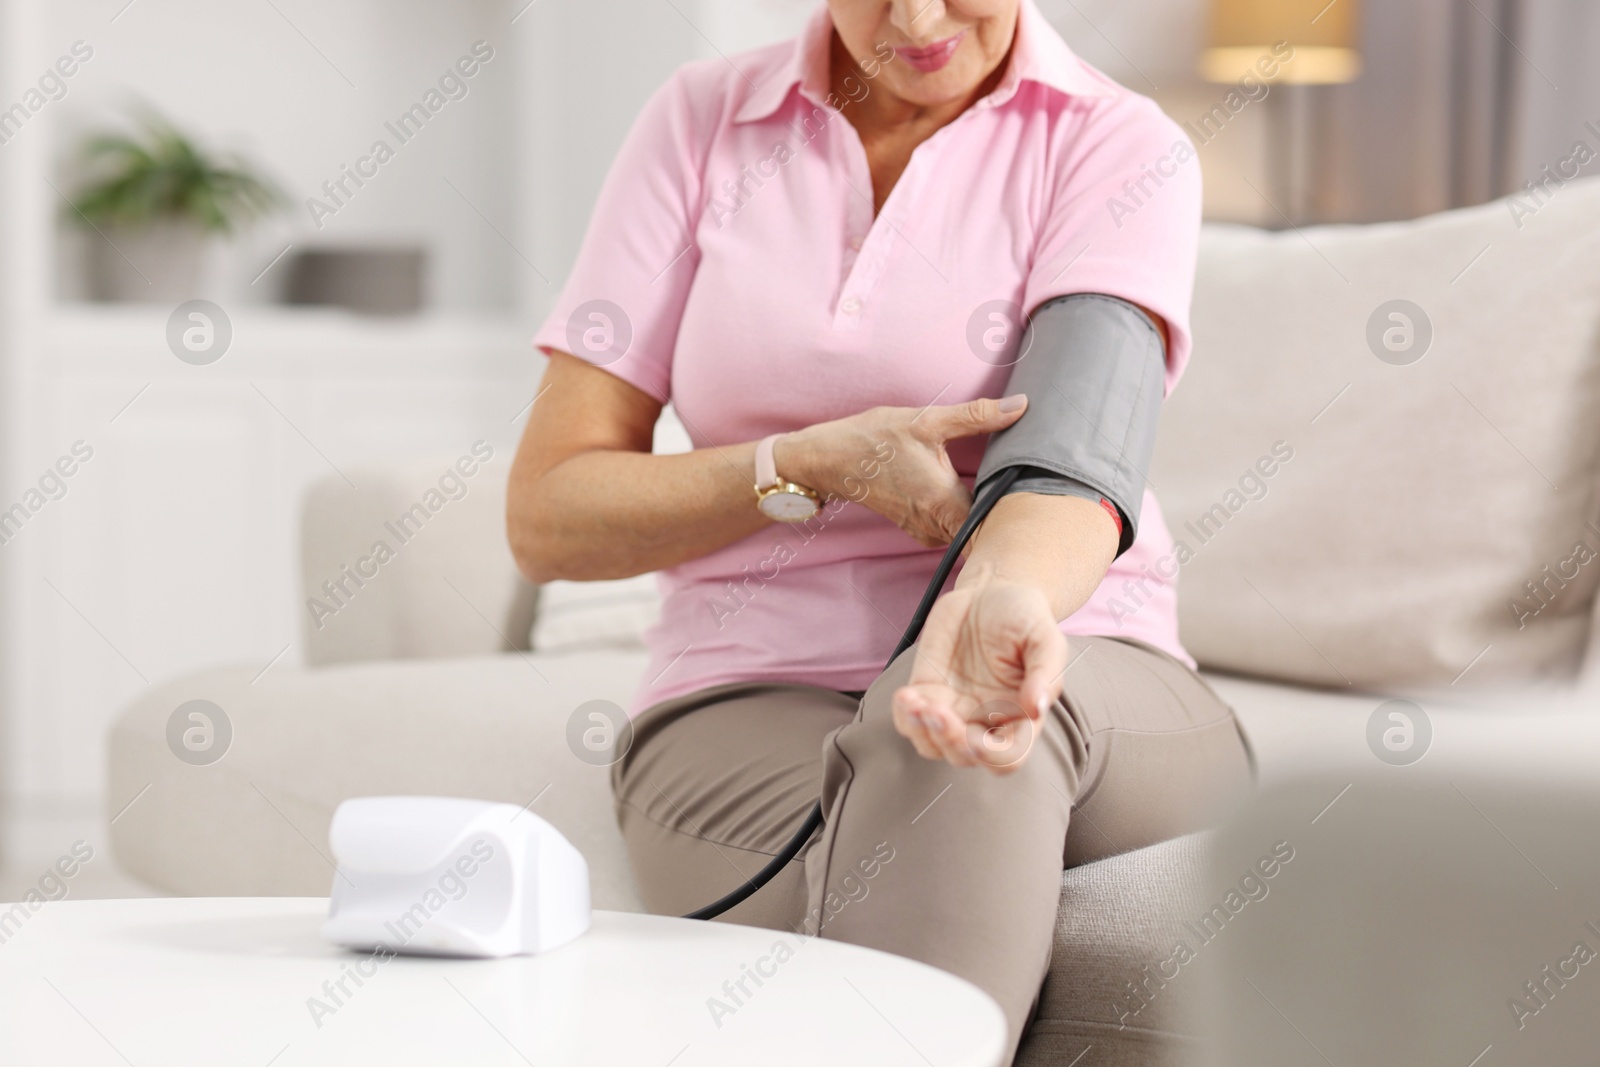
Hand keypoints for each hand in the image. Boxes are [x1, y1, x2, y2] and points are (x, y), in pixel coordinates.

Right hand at [779, 396, 1026, 546]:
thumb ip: (978, 416)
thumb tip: (1021, 406)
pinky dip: (970, 514)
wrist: (829, 459)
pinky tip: (981, 491)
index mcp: (944, 504)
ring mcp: (927, 531)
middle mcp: (937, 526)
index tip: (1040, 498)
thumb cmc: (873, 439)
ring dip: (989, 513)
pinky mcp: (921, 527)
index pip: (996, 527)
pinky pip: (955, 528)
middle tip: (1038, 487)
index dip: (1020, 516)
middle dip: (1009, 513)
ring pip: (971, 532)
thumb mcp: (927, 420)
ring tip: (1013, 487)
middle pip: (987, 532)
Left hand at [890, 563, 1068, 773]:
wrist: (992, 592)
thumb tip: (1036, 707)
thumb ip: (1046, 672)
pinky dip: (903, 716)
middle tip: (936, 709)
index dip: (990, 757)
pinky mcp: (928, 692)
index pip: (1007, 758)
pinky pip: (909, 720)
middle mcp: (985, 721)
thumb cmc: (1025, 617)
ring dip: (920, 731)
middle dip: (947, 739)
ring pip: (932, 745)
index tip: (974, 739)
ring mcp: (954, 709)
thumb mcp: (1045, 637)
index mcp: (1019, 717)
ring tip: (913, 700)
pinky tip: (906, 695)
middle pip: (964, 756)